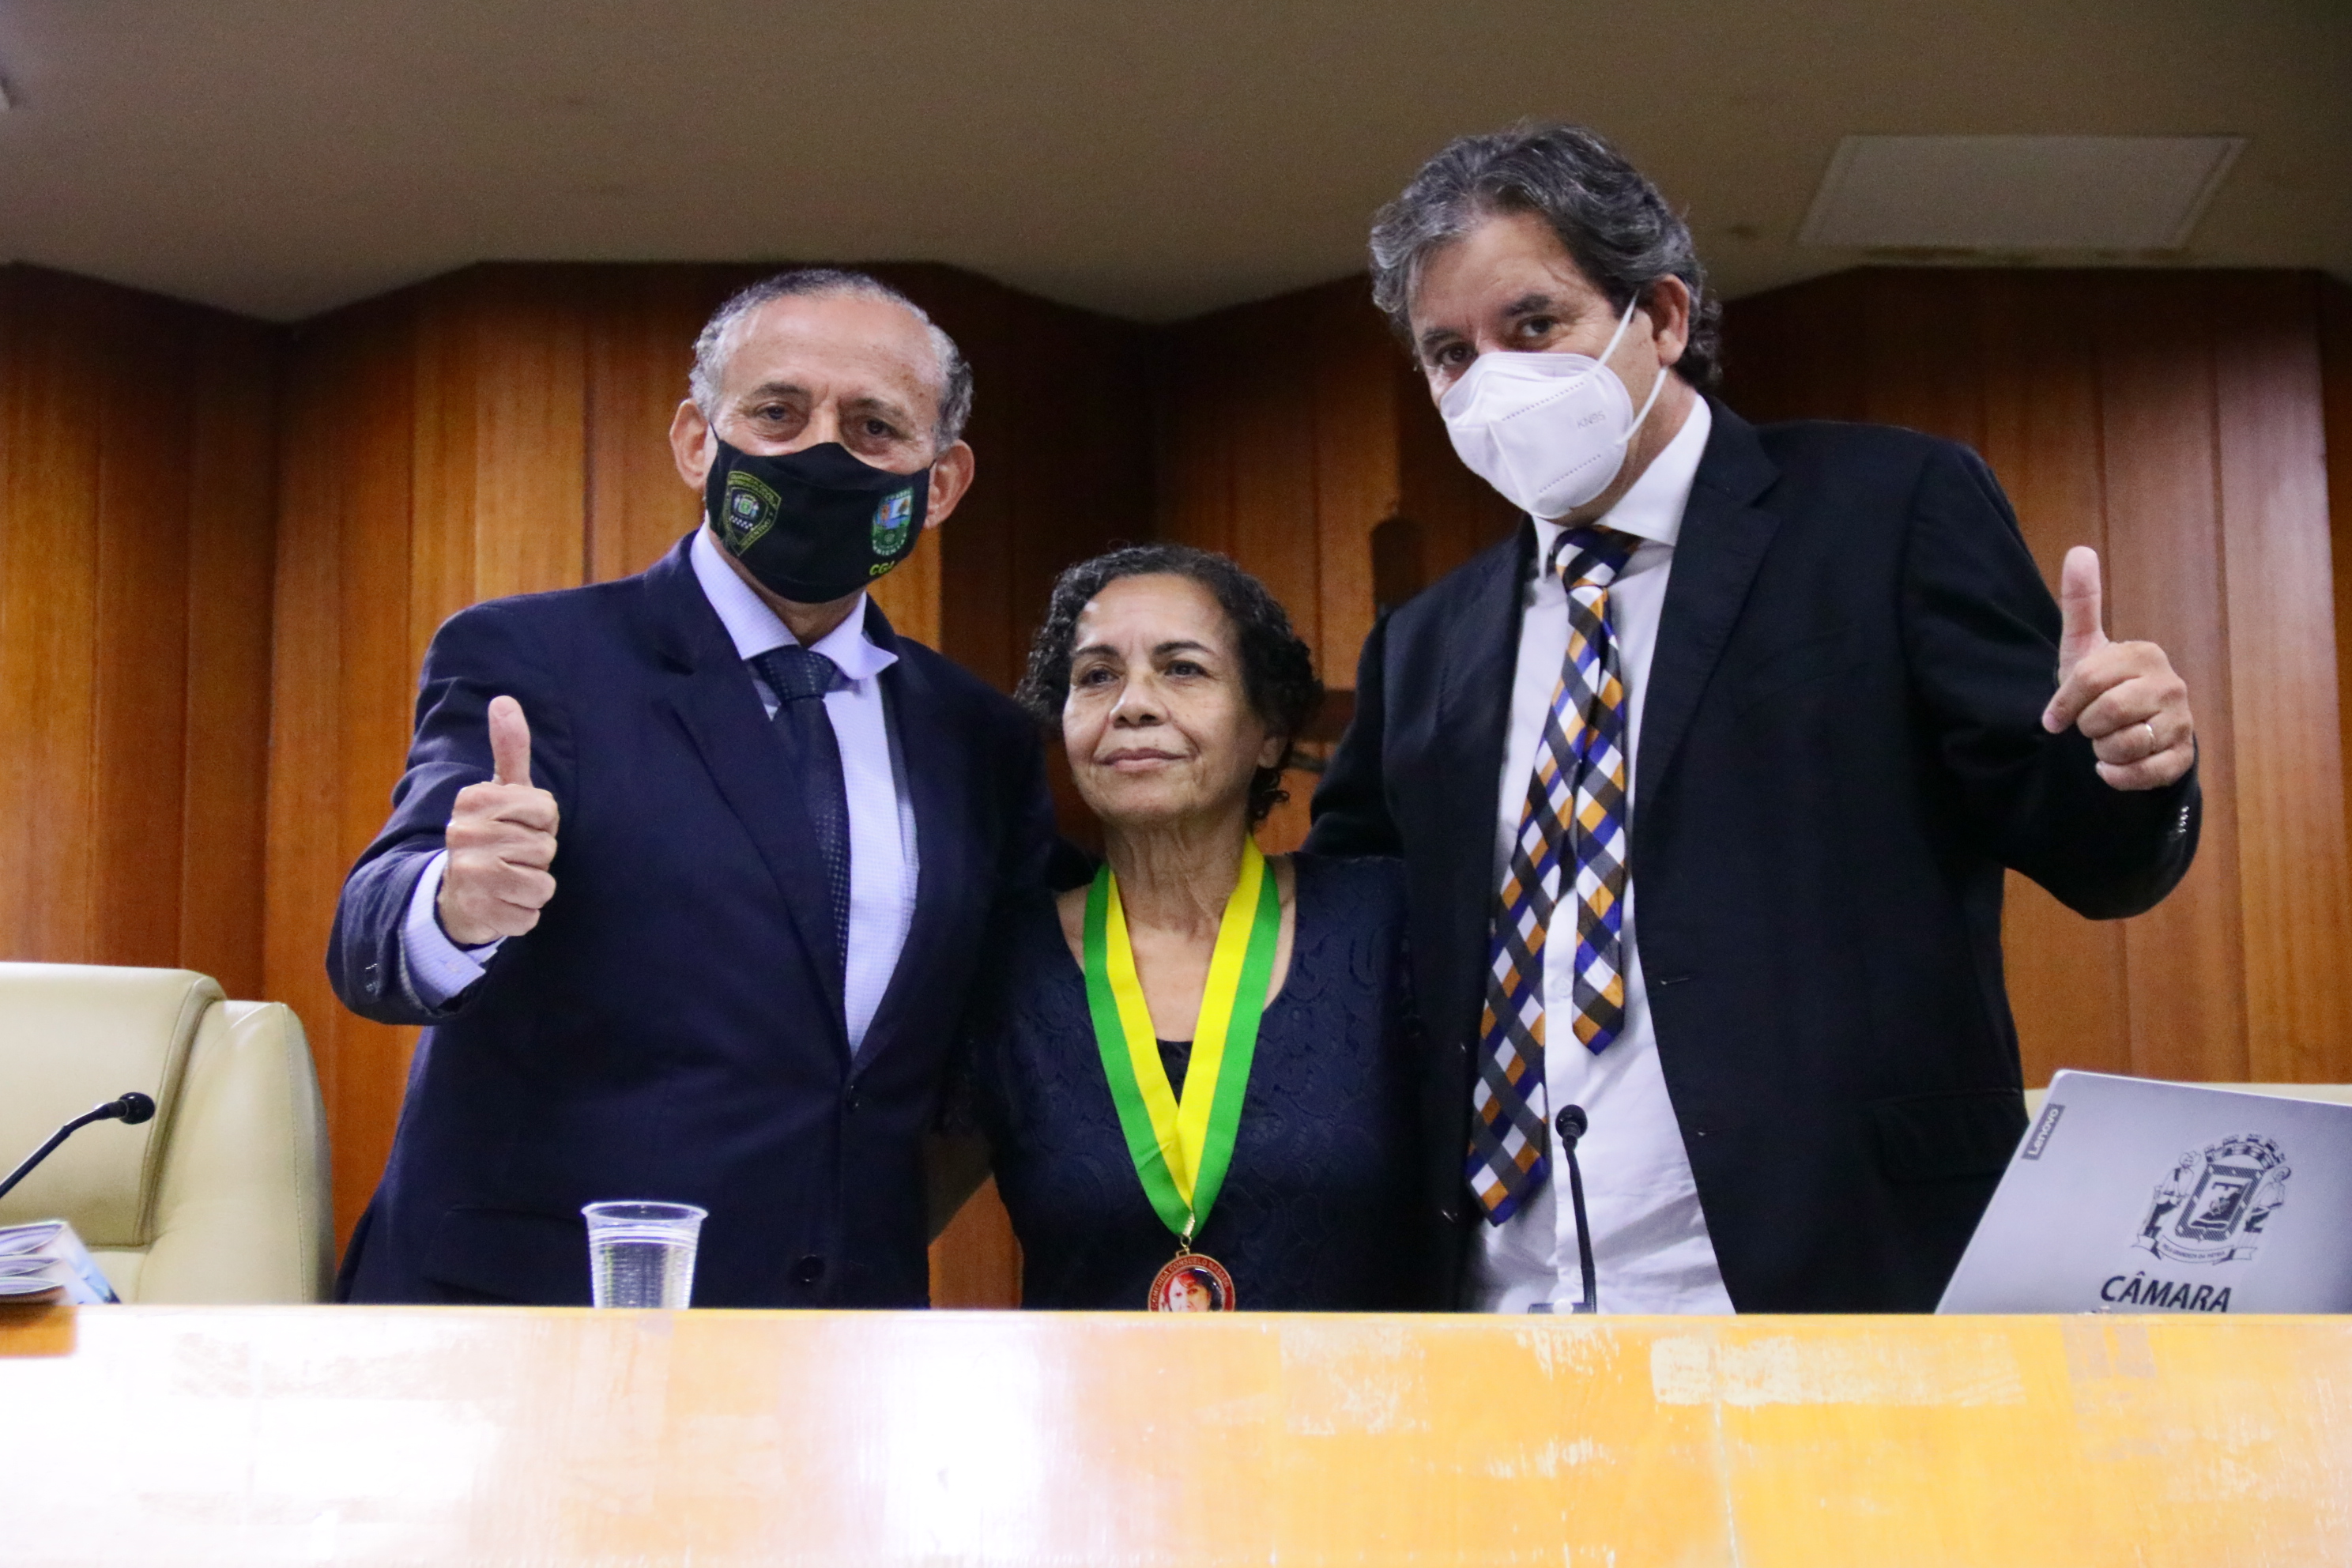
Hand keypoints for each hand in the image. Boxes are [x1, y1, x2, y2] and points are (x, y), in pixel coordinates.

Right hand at [437, 696, 559, 945]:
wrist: (458, 894)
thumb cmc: (493, 834)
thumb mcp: (503, 791)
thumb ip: (510, 749)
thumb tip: (505, 701)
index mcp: (473, 800)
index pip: (546, 809)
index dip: (542, 821)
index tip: (519, 825)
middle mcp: (463, 834)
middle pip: (545, 847)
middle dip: (538, 855)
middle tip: (511, 855)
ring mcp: (468, 876)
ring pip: (543, 883)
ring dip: (534, 885)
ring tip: (508, 878)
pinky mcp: (477, 913)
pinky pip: (531, 915)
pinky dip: (524, 913)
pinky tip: (502, 903)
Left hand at [2040, 547, 2194, 790]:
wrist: (2127, 732)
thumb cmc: (2101, 687)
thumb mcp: (2084, 646)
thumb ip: (2081, 602)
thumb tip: (2079, 550)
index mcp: (2145, 655)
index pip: (2086, 680)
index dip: (2063, 704)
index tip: (2055, 716)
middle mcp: (2172, 685)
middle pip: (2104, 715)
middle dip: (2086, 727)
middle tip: (2090, 725)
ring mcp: (2183, 722)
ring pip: (2125, 746)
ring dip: (2102, 751)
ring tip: (2107, 741)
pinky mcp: (2183, 758)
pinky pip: (2142, 774)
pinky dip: (2118, 776)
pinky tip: (2113, 765)